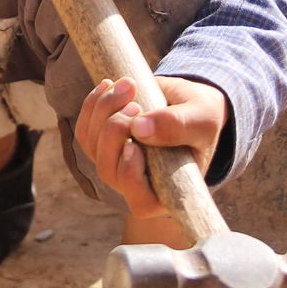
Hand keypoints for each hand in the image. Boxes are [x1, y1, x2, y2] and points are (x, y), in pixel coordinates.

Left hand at [74, 76, 229, 220]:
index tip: (134, 145)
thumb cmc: (201, 117)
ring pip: (92, 146)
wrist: (187, 102)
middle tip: (136, 103)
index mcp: (167, 191)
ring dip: (103, 110)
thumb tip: (139, 129)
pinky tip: (109, 85)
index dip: (130, 176)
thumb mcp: (202, 118)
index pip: (141, 203)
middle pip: (108, 170)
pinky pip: (84, 129)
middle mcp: (137, 184)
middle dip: (115, 130)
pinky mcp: (101, 144)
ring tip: (129, 85)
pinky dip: (93, 104)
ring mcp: (116, 165)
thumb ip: (178, 125)